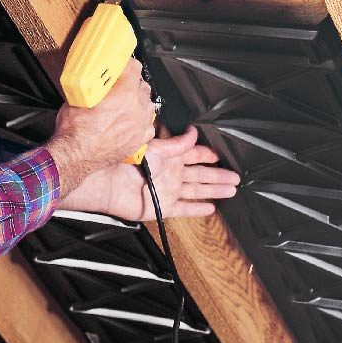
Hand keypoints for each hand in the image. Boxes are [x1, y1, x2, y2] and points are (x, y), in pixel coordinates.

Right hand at [46, 60, 156, 182]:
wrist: (76, 155)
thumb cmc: (76, 130)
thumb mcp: (80, 96)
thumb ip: (95, 85)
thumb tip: (96, 79)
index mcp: (125, 93)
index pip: (134, 68)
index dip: (126, 65)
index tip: (121, 66)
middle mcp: (137, 108)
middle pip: (142, 86)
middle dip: (131, 84)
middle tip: (117, 86)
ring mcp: (140, 125)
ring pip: (147, 105)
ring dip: (137, 102)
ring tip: (122, 105)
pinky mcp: (139, 140)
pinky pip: (147, 125)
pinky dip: (139, 122)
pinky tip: (127, 122)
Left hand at [58, 128, 239, 222]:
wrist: (105, 180)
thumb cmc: (124, 160)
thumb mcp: (155, 146)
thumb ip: (176, 143)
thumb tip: (194, 133)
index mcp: (169, 156)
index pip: (194, 154)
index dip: (208, 154)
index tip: (220, 154)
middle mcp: (170, 173)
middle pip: (201, 174)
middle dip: (218, 175)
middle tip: (235, 176)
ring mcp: (168, 190)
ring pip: (197, 190)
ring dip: (214, 190)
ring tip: (231, 190)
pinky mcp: (162, 206)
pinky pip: (184, 209)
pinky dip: (197, 209)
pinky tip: (209, 208)